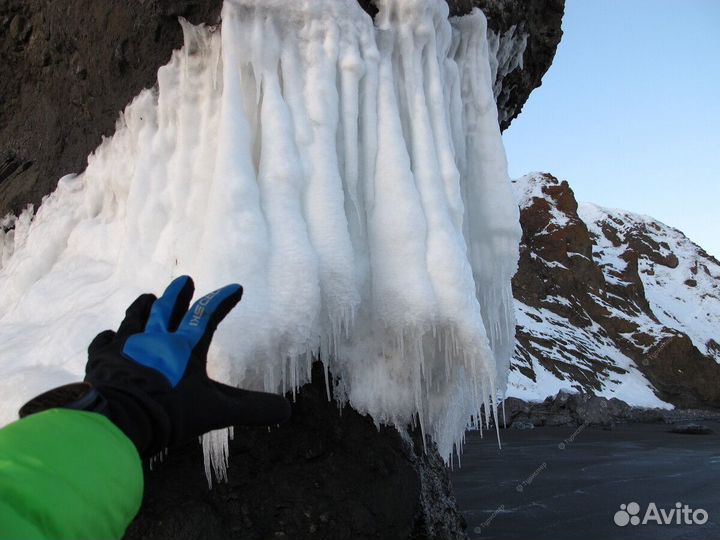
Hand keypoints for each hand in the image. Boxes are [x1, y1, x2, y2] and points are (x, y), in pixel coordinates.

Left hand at [83, 275, 290, 455]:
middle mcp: (155, 339)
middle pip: (167, 308)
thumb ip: (251, 410)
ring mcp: (125, 346)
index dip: (223, 300)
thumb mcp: (216, 412)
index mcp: (184, 348)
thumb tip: (287, 410)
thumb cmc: (171, 413)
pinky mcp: (101, 359)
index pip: (207, 315)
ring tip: (148, 298)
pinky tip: (109, 337)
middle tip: (185, 280)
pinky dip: (108, 338)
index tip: (236, 288)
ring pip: (135, 316)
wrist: (121, 420)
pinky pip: (103, 341)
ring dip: (144, 306)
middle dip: (179, 293)